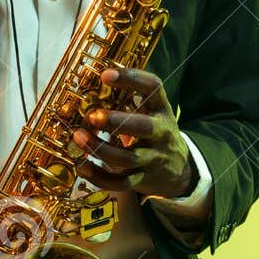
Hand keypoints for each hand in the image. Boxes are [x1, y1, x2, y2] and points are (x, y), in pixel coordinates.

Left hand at [72, 67, 196, 198]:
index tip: (105, 74)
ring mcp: (153, 158)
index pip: (153, 87)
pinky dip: (100, 178)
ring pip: (128, 158)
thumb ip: (130, 98)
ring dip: (101, 149)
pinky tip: (83, 167)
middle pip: (143, 128)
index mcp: (162, 109)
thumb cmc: (156, 132)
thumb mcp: (152, 111)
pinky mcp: (143, 179)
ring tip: (79, 137)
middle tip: (92, 116)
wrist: (180, 169)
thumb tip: (91, 80)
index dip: (131, 78)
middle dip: (116, 122)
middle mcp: (161, 133)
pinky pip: (121, 183)